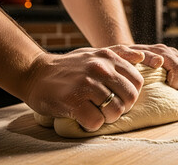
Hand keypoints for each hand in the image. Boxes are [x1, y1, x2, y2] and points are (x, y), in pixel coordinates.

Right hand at [24, 47, 144, 131]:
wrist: (35, 73)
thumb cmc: (69, 67)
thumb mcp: (94, 53)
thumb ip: (119, 54)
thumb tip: (142, 56)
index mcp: (108, 58)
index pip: (137, 82)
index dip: (129, 94)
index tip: (115, 96)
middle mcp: (100, 68)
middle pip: (130, 98)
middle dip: (120, 108)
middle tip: (105, 107)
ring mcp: (86, 84)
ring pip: (115, 111)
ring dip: (105, 117)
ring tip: (93, 111)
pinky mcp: (73, 100)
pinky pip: (96, 122)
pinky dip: (91, 124)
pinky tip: (82, 116)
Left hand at [127, 44, 177, 93]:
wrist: (127, 55)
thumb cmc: (123, 59)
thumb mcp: (123, 55)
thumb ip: (134, 56)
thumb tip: (158, 61)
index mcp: (161, 51)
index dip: (175, 83)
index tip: (166, 87)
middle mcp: (172, 53)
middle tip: (168, 91)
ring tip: (174, 91)